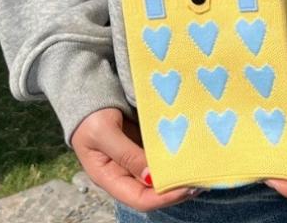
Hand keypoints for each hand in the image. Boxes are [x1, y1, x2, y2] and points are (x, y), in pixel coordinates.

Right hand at [70, 107, 202, 210]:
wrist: (85, 88)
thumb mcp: (104, 133)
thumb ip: (127, 155)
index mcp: (109, 177)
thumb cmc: (89, 113)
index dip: (164, 197)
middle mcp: (124, 173)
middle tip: (201, 179)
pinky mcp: (141, 144)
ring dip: (178, 173)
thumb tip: (153, 178)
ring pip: (160, 175)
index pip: (140, 199)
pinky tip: (189, 151)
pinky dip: (174, 156)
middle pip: (154, 191)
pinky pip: (160, 155)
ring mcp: (134, 158)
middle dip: (177, 188)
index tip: (187, 187)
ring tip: (199, 168)